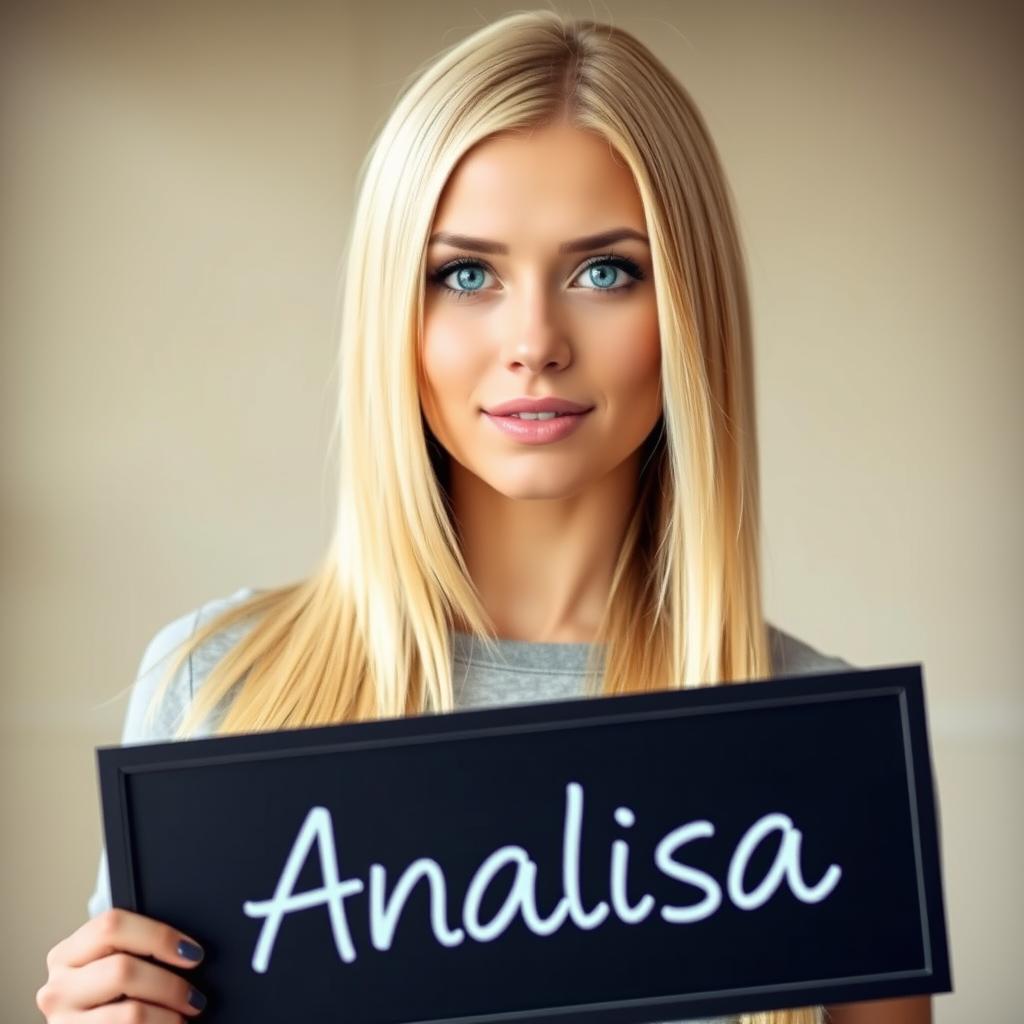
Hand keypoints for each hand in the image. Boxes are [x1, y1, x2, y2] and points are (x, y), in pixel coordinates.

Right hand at [37, 908, 206, 1021]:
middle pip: (123, 970)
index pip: (112, 925)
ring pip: (130, 1013)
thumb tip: (188, 950)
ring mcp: (62, 1022)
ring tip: (183, 1019)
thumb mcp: (110, 967)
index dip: (159, 936)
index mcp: (68, 953)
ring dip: (167, 1016)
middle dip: (169, 984)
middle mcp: (58, 987)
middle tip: (195, 998)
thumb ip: (134, 951)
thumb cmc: (109, 998)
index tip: (193, 952)